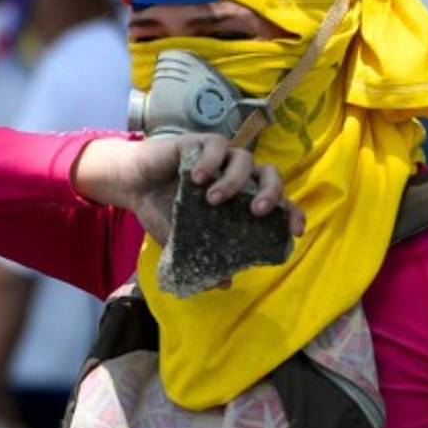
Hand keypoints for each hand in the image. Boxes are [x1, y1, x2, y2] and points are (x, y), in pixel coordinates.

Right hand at [76, 134, 305, 245]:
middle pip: (271, 174)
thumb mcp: (183, 241)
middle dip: (272, 192)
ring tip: (212, 199)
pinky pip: (216, 145)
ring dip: (234, 180)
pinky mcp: (199, 142)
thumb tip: (224, 284)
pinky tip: (196, 178)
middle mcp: (235, 175)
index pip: (278, 201)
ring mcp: (219, 157)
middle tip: (256, 212)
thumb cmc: (162, 211)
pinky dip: (211, 161)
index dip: (291, 214)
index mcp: (240, 197)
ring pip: (245, 158)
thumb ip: (203, 257)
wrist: (132, 186)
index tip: (295, 232)